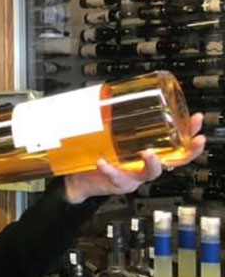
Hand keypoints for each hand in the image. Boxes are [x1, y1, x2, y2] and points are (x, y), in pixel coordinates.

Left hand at [63, 113, 206, 203]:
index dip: (189, 132)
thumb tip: (110, 93)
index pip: (176, 142)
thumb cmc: (97, 154)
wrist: (79, 179)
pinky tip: (103, 162)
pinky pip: (117, 177)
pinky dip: (110, 170)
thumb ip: (113, 119)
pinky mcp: (119, 183)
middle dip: (188, 151)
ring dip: (152, 162)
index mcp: (149, 151)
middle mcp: (145, 164)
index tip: (196, 119)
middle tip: (192, 141)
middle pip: (175, 160)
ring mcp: (134, 175)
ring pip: (150, 172)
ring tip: (148, 152)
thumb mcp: (109, 136)